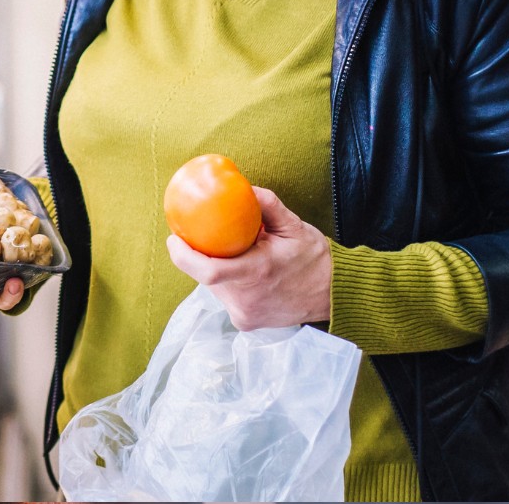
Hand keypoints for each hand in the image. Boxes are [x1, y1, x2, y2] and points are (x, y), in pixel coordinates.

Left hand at [166, 186, 331, 330]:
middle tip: (204, 236)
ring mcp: (246, 315)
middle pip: (206, 278)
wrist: (334, 295)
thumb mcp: (294, 225)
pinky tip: (242, 270)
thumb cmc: (314, 258)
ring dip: (215, 269)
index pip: (208, 270)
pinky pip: (226, 297)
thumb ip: (266, 204)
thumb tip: (241, 186)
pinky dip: (228, 282)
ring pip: (214, 289)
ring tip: (232, 253)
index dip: (183, 255)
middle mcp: (247, 300)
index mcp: (257, 273)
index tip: (174, 238)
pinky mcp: (246, 323)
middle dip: (200, 257)